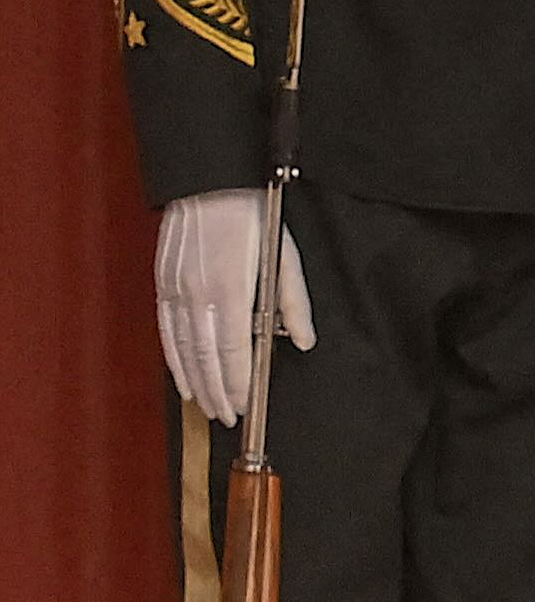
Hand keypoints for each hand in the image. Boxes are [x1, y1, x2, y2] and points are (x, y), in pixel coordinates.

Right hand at [153, 190, 310, 425]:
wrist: (210, 183)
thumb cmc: (254, 217)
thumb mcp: (285, 256)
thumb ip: (293, 302)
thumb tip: (304, 341)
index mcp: (231, 288)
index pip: (232, 349)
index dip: (237, 382)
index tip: (246, 404)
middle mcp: (198, 294)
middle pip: (204, 357)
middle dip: (217, 391)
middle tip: (229, 418)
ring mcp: (176, 290)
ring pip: (181, 349)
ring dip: (195, 382)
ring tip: (209, 407)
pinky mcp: (163, 284)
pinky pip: (166, 331)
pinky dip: (173, 359)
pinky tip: (184, 378)